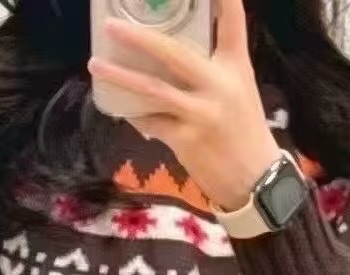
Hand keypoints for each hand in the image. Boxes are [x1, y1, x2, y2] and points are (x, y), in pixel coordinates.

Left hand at [86, 0, 282, 212]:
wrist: (254, 178)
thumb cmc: (244, 130)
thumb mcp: (239, 89)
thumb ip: (213, 68)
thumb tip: (173, 51)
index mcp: (236, 65)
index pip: (231, 20)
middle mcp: (219, 84)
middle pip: (173, 52)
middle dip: (139, 38)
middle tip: (111, 26)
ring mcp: (200, 113)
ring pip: (153, 89)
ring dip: (121, 78)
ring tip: (95, 65)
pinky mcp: (186, 139)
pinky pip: (151, 122)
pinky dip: (135, 115)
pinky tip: (121, 108)